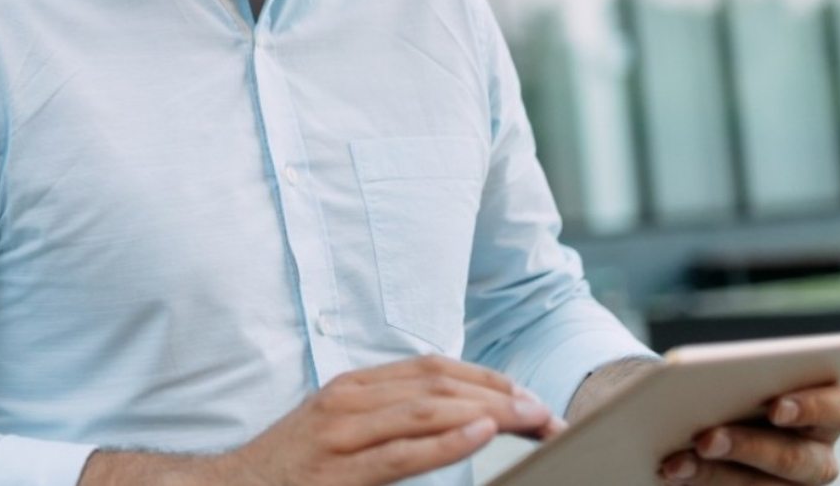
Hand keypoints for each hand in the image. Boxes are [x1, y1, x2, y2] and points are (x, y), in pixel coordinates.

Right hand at [208, 355, 563, 485]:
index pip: (433, 368)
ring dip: (489, 412)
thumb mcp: (339, 429)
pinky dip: (446, 440)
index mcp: (353, 387)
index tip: (528, 396)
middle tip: (548, 413)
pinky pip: (401, 451)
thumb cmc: (291, 467)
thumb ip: (385, 416)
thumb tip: (450, 415)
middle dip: (501, 394)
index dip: (487, 377)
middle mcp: (349, 399)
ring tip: (531, 420)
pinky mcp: (340, 469)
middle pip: (438, 383)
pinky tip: (481, 433)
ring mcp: (342, 432)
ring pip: (426, 408)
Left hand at [658, 383, 839, 484]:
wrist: (689, 415)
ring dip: (715, 475)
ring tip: (675, 464)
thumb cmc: (722, 384)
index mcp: (828, 409)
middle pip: (796, 458)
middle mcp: (817, 453)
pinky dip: (701, 483)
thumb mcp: (731, 374)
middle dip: (748, 447)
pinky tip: (671, 472)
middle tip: (706, 439)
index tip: (777, 408)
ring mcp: (791, 484)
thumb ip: (733, 375)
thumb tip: (691, 375)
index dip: (813, 408)